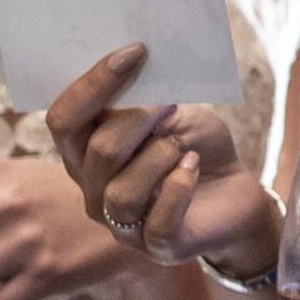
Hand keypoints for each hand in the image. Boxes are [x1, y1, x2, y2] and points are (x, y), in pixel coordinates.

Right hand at [44, 46, 280, 285]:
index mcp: (85, 153)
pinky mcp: (157, 248)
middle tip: (169, 102)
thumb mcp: (171, 114)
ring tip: (182, 146)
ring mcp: (122, 225)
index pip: (64, 120)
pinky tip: (193, 167)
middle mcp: (93, 191)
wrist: (235, 194)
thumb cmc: (193, 147)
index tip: (134, 52)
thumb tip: (133, 62)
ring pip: (123, 191)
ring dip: (159, 157)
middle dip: (135, 118)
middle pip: (96, 151)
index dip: (93, 84)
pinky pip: (157, 222)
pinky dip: (178, 188)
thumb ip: (145, 97)